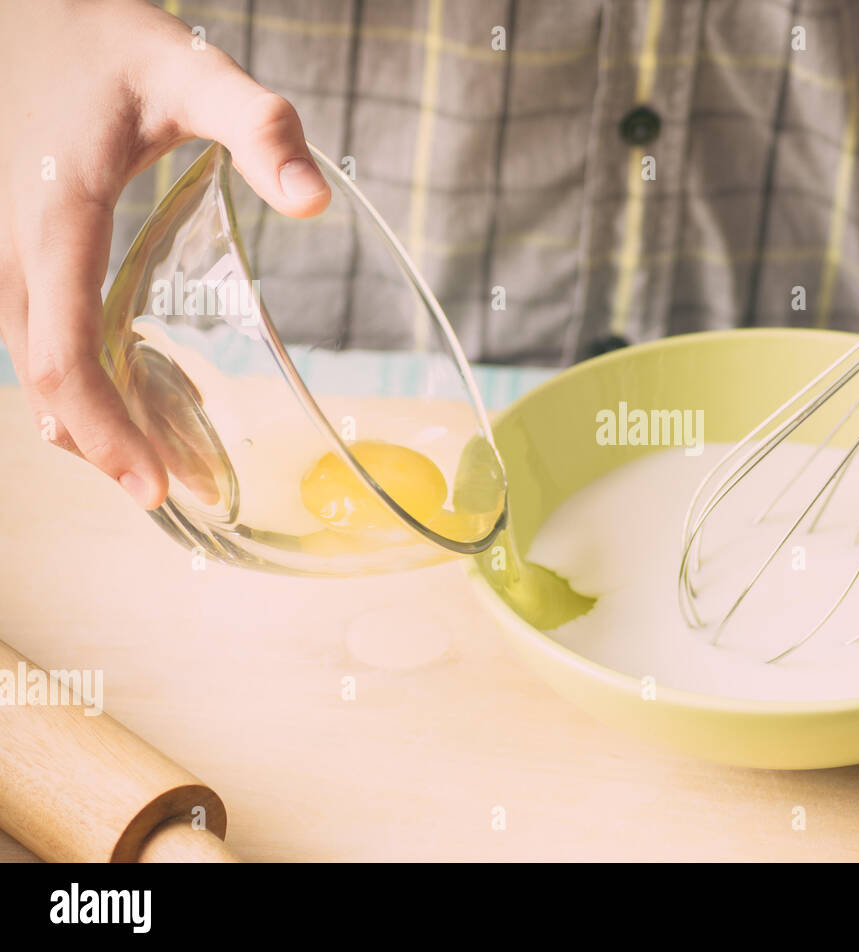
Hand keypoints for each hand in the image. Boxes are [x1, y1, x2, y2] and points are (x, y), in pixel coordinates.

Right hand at [0, 0, 328, 508]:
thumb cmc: (107, 37)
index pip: (62, 352)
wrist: (27, 7)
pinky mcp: (8, 243)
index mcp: (52, 216)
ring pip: (26, 359)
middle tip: (175, 487)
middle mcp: (7, 243)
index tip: (154, 486)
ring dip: (84, 417)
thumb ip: (260, 128)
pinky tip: (126, 392)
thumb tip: (317, 205)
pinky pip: (30, 329)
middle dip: (100, 443)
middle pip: (39, 374)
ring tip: (158, 456)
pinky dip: (72, 376)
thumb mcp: (190, 69)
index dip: (103, 430)